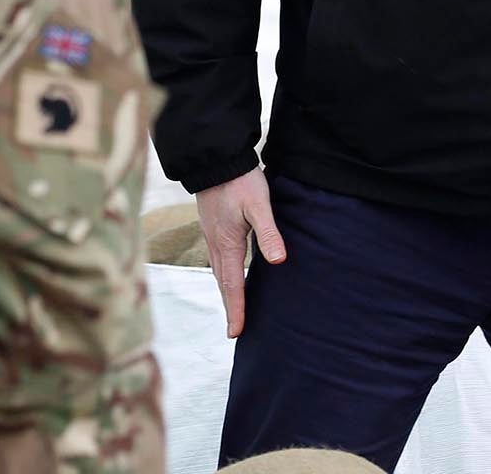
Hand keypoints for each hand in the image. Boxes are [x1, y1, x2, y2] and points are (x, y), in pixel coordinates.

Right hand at [194, 167, 285, 338]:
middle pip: (223, 283)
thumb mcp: (258, 204)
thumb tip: (278, 261)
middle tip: (235, 330)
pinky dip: (223, 273)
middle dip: (230, 306)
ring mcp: (212, 235)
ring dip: (226, 291)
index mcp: (227, 243)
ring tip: (233, 307)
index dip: (236, 309)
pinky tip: (230, 271)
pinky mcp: (213, 226)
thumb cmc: (239, 180)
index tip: (236, 333)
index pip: (232, 285)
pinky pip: (218, 258)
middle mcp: (216, 244)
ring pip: (219, 271)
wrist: (215, 158)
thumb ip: (268, 232)